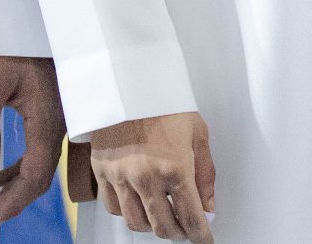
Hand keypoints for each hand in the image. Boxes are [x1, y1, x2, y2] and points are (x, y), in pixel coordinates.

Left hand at [0, 56, 63, 228]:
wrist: (30, 12)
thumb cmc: (10, 41)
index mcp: (46, 121)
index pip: (33, 178)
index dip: (10, 204)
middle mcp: (59, 123)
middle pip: (40, 178)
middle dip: (12, 203)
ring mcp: (59, 116)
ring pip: (41, 164)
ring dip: (16, 187)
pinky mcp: (53, 109)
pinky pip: (41, 149)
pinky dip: (22, 168)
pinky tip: (4, 172)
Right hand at [87, 111, 215, 240]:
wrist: (127, 82)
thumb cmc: (164, 102)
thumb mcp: (197, 133)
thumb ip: (205, 174)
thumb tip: (208, 205)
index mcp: (175, 168)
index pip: (191, 218)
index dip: (201, 235)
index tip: (204, 239)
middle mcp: (146, 177)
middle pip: (164, 227)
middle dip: (179, 233)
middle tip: (186, 228)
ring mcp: (121, 177)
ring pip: (137, 223)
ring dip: (153, 226)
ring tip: (163, 216)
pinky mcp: (102, 172)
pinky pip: (114, 208)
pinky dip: (128, 213)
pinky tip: (139, 203)